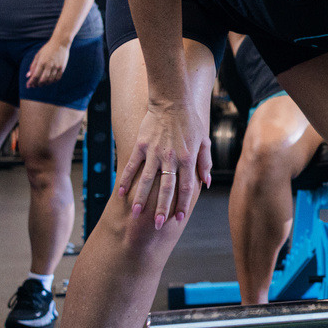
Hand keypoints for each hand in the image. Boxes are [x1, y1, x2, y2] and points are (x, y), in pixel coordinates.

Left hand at [25, 38, 70, 86]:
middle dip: (37, 84)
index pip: (35, 76)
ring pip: (50, 80)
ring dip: (45, 84)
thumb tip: (28, 75)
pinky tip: (49, 81)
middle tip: (35, 85)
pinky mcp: (62, 68)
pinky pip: (57, 78)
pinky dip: (53, 81)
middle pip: (43, 80)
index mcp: (41, 62)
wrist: (60, 43)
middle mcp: (49, 66)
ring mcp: (56, 67)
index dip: (31, 82)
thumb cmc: (47, 49)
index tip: (28, 85)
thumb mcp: (38, 56)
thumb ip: (33, 66)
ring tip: (41, 84)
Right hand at [117, 100, 210, 228]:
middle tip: (157, 225)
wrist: (172, 102)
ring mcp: (154, 152)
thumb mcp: (204, 142)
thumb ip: (204, 163)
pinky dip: (125, 180)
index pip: (186, 187)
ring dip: (142, 198)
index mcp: (187, 159)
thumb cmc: (190, 123)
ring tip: (136, 213)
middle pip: (166, 188)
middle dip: (162, 208)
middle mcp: (170, 158)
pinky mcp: (141, 146)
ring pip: (146, 180)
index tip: (179, 219)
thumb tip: (206, 183)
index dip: (182, 204)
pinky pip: (132, 166)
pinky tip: (120, 194)